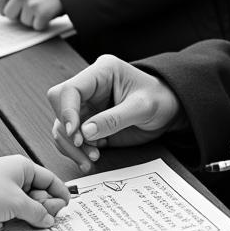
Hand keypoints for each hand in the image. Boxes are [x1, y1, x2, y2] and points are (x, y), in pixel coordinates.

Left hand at [0, 0, 62, 29]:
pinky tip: (50, 12)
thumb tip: (2, 9)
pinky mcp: (42, 13)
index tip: (11, 9)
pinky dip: (44, 23)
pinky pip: (36, 26)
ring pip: (23, 22)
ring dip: (33, 19)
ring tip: (44, 6)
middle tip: (32, 9)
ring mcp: (31, 3)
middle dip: (19, 15)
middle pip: (9, 14)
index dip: (2, 7)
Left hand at [0, 155, 70, 227]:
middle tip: (43, 220)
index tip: (66, 206)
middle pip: (37, 194)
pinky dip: (5, 220)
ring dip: (20, 217)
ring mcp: (3, 188)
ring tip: (14, 222)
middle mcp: (15, 175)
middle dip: (39, 209)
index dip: (59, 193)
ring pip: (22, 206)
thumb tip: (49, 220)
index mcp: (24, 168)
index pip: (49, 179)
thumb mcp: (17, 203)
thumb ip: (37, 212)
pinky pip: (7, 212)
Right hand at [48, 55, 183, 172]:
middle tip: (84, 148)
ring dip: (72, 146)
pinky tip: (90, 158)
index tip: (75, 134)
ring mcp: (87, 105)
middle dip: (67, 131)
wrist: (169, 111)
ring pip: (62, 125)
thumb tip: (85, 132)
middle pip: (59, 107)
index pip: (70, 89)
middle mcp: (90, 87)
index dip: (67, 111)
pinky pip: (71, 138)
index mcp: (102, 72)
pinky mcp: (89, 122)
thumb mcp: (142, 108)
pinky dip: (76, 151)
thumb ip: (114, 119)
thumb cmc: (160, 100)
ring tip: (91, 158)